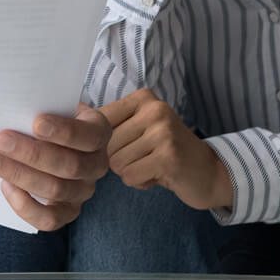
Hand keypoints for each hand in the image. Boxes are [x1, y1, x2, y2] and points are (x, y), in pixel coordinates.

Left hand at [0, 104, 111, 230]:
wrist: (52, 141)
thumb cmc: (50, 117)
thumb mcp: (51, 105)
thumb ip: (40, 106)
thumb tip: (11, 109)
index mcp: (98, 132)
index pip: (88, 136)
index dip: (64, 131)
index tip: (36, 123)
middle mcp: (97, 164)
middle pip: (70, 166)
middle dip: (31, 154)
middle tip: (1, 140)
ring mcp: (84, 191)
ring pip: (56, 190)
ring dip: (19, 174)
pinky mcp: (68, 212)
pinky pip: (49, 219)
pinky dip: (24, 205)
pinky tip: (5, 184)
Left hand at [100, 88, 231, 210]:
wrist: (208, 172)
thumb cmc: (164, 151)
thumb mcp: (139, 128)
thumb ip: (111, 123)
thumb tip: (71, 118)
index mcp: (143, 98)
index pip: (99, 120)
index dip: (102, 141)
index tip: (121, 145)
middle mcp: (154, 109)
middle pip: (105, 144)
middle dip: (118, 159)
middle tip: (143, 158)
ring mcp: (163, 132)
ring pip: (115, 162)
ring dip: (129, 172)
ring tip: (151, 165)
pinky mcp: (168, 156)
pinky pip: (130, 176)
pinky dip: (139, 182)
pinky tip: (157, 175)